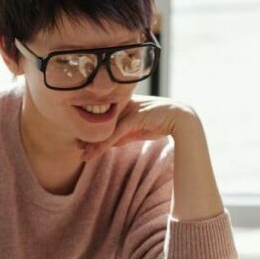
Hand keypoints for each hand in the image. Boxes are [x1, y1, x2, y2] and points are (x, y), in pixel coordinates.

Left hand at [80, 96, 194, 160]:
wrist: (181, 119)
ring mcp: (129, 109)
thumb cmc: (161, 122)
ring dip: (93, 143)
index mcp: (124, 103)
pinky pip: (115, 133)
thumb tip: (110, 144)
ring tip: (83, 155)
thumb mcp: (138, 130)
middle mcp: (124, 104)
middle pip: (100, 121)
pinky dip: (103, 144)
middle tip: (78, 147)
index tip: (82, 141)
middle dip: (88, 136)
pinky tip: (94, 153)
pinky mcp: (134, 116)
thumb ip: (124, 134)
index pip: (103, 116)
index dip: (92, 130)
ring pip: (106, 128)